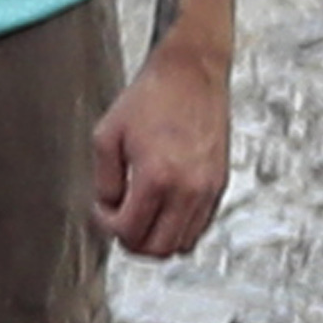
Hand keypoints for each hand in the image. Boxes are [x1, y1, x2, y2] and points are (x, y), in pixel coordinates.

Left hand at [90, 41, 231, 260]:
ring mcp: (209, 188)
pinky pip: (200, 225)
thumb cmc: (150, 98)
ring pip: (183, 243)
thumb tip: (109, 209)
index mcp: (158, 177)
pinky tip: (161, 208)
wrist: (191, 73)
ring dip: (157, 238)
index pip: (129, 231)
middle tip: (118, 222)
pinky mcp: (220, 183)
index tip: (102, 209)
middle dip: (132, 242)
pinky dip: (178, 228)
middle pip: (159, 248)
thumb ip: (105, 181)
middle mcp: (189, 188)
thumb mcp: (107, 137)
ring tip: (140, 216)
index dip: (108, 226)